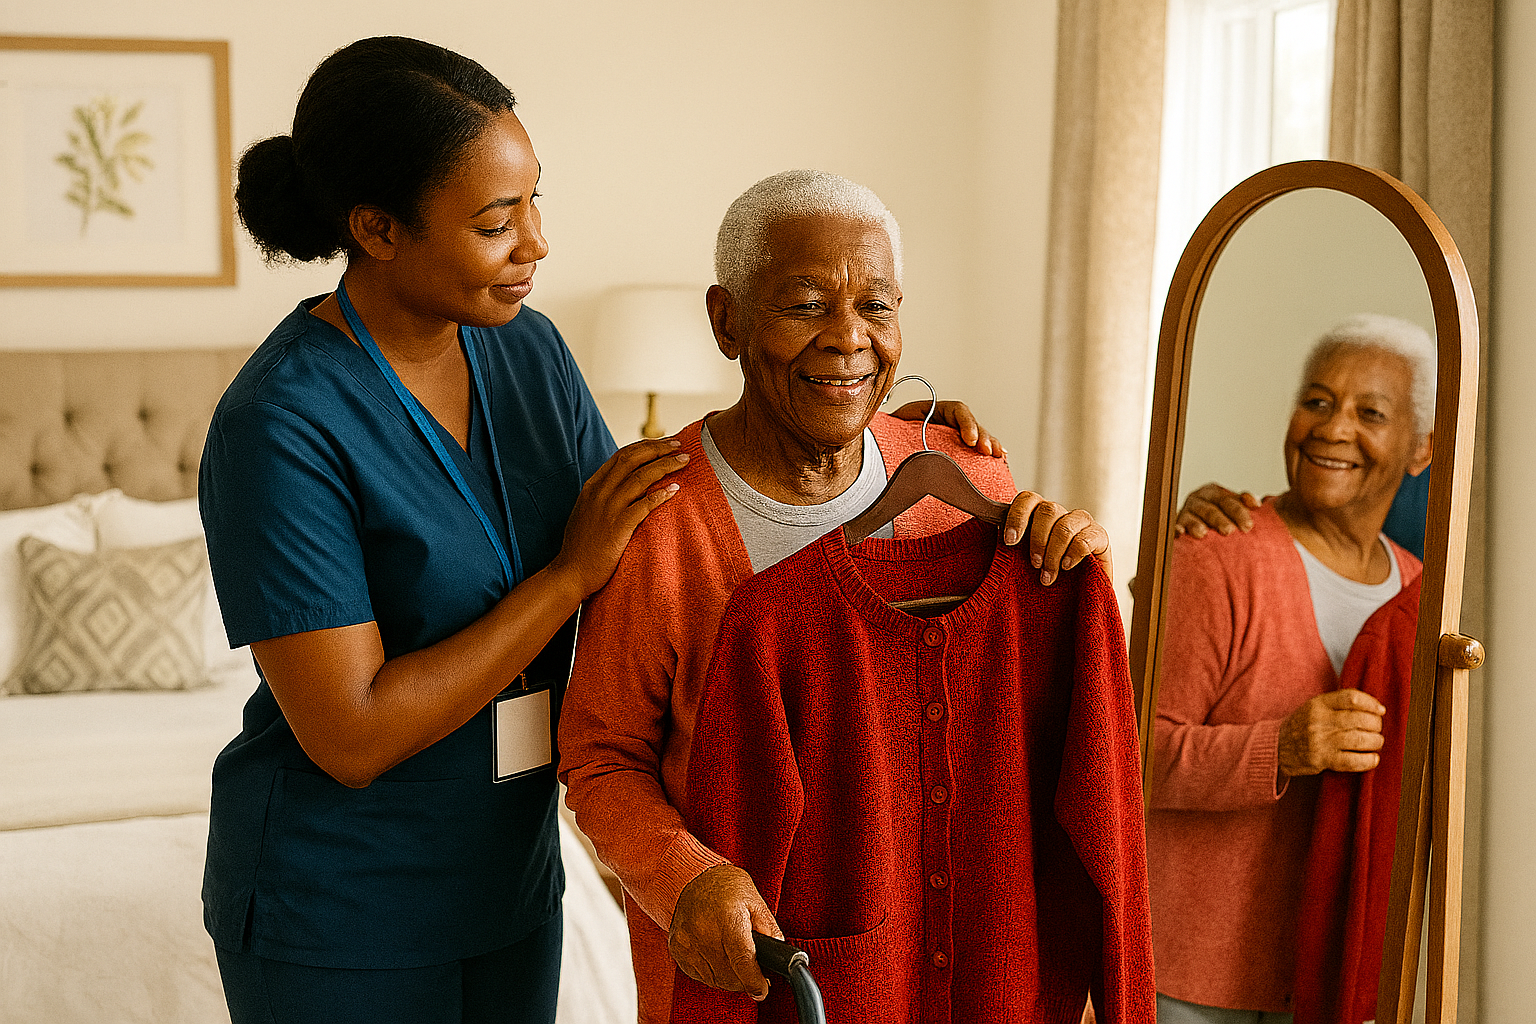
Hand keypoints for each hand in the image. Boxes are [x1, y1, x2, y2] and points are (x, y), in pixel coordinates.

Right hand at [549, 438, 688, 598]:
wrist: (570, 573)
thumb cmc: (583, 546)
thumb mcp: (589, 512)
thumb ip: (605, 496)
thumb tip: (630, 486)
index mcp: (592, 486)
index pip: (621, 456)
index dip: (645, 446)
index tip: (664, 443)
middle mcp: (599, 492)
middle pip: (632, 460)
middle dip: (658, 448)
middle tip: (678, 444)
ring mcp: (607, 509)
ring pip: (640, 478)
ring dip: (665, 466)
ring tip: (683, 460)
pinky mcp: (617, 527)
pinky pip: (643, 505)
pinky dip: (660, 495)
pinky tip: (675, 491)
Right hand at [669, 864, 782, 1000]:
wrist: (693, 877)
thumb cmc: (726, 887)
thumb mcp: (756, 903)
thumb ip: (770, 931)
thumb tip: (778, 958)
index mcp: (728, 917)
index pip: (742, 960)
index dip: (754, 981)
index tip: (762, 990)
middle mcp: (703, 931)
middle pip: (729, 976)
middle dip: (745, 979)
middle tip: (754, 971)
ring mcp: (687, 942)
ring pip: (715, 980)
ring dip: (730, 978)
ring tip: (737, 961)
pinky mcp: (677, 949)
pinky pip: (700, 975)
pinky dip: (714, 973)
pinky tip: (719, 957)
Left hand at [891, 399, 1006, 457]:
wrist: (891, 448)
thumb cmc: (892, 435)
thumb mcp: (893, 424)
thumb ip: (895, 423)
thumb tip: (882, 422)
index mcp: (935, 411)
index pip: (958, 411)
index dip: (966, 423)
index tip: (968, 440)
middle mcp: (950, 422)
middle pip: (973, 425)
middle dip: (982, 437)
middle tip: (987, 451)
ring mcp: (958, 436)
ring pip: (979, 438)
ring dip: (991, 445)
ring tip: (1000, 456)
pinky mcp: (962, 451)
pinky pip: (979, 450)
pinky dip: (991, 454)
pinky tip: (1002, 460)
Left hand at [1002, 494, 1111, 585]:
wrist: (1077, 596)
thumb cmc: (1045, 577)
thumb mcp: (1022, 563)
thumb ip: (1010, 551)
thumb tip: (984, 545)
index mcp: (1038, 514)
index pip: (1027, 499)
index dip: (1017, 516)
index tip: (1010, 541)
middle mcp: (1060, 514)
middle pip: (1047, 510)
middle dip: (1038, 539)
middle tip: (1034, 564)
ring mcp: (1081, 522)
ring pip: (1065, 525)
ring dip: (1054, 552)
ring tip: (1047, 575)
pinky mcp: (1099, 536)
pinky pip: (1086, 538)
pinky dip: (1074, 553)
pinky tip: (1066, 566)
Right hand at [1174, 483, 1260, 537]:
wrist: (1204, 528)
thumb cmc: (1224, 518)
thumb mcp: (1234, 509)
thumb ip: (1245, 504)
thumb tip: (1256, 503)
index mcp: (1214, 493)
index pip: (1227, 501)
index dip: (1238, 512)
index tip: (1249, 525)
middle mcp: (1198, 500)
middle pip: (1210, 509)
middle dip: (1220, 520)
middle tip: (1229, 531)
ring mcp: (1186, 513)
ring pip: (1192, 517)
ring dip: (1197, 524)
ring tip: (1203, 533)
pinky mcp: (1177, 526)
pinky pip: (1175, 527)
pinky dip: (1177, 529)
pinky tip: (1180, 533)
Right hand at [1277, 689, 1385, 776]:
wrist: (1276, 747)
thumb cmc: (1302, 726)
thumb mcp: (1314, 707)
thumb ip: (1338, 704)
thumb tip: (1373, 708)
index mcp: (1318, 704)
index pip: (1351, 698)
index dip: (1371, 703)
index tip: (1380, 710)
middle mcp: (1319, 720)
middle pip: (1359, 719)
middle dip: (1376, 725)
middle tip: (1377, 729)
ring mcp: (1320, 741)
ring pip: (1359, 739)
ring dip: (1375, 742)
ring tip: (1376, 742)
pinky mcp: (1321, 760)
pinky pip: (1352, 761)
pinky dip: (1368, 760)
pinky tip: (1373, 759)